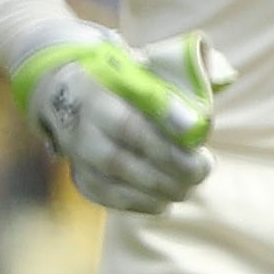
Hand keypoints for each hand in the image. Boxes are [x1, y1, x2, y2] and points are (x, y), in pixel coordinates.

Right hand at [21, 32, 222, 214]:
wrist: (70, 95)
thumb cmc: (125, 83)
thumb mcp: (144, 69)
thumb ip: (177, 83)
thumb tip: (203, 117)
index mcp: (98, 100)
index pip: (130, 122)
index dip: (165, 130)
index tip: (197, 133)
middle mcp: (82, 132)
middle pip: (123, 160)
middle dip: (170, 169)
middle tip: (202, 169)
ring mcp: (78, 159)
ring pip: (117, 186)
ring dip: (161, 190)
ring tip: (189, 185)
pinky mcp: (82, 179)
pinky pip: (111, 200)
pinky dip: (143, 204)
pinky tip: (167, 199)